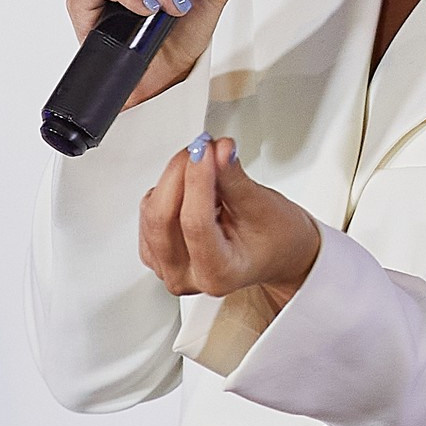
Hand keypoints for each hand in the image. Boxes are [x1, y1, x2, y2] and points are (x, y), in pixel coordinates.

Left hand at [139, 138, 322, 309]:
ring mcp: (166, 266)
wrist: (276, 252)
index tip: (206, 149)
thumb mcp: (262, 206)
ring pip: (151, 213)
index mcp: (218, 274)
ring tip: (206, 168)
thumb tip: (218, 152)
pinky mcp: (155, 251)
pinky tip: (191, 186)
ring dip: (174, 180)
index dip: (197, 180)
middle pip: (162, 218)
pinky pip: (148, 213)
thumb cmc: (276, 239)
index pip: (194, 223)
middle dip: (180, 174)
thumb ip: (233, 178)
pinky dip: (167, 191)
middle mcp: (186, 277)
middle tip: (203, 148)